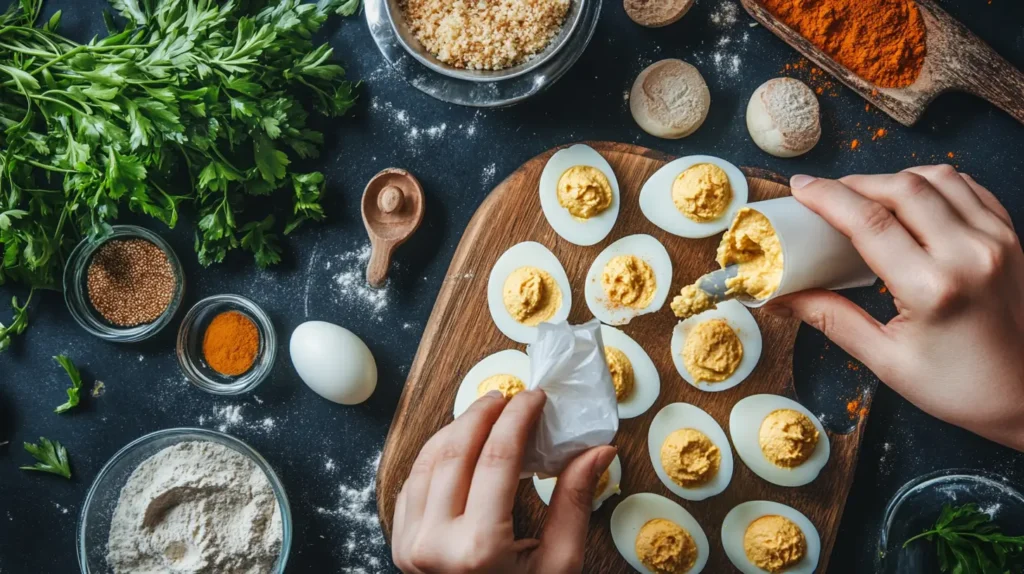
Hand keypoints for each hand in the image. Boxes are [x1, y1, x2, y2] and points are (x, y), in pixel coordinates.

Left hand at [392, 389, 616, 572]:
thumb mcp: (560, 566)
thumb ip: (574, 503)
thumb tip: (598, 451)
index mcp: (478, 549)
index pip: (497, 458)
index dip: (519, 419)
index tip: (535, 397)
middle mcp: (434, 544)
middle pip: (455, 451)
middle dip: (483, 413)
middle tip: (510, 396)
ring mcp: (409, 546)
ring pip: (426, 461)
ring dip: (456, 429)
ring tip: (486, 413)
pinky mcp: (400, 546)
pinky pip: (411, 484)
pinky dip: (435, 456)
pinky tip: (459, 445)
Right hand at [765, 166, 1023, 450]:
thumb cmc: (960, 387)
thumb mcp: (886, 361)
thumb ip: (831, 319)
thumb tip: (779, 298)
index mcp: (932, 288)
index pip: (868, 221)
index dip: (827, 196)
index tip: (799, 187)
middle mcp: (968, 254)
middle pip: (902, 188)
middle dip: (856, 182)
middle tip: (826, 193)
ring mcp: (996, 241)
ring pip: (937, 178)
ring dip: (894, 178)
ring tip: (867, 195)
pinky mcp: (1010, 237)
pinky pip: (968, 188)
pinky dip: (933, 184)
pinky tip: (912, 200)